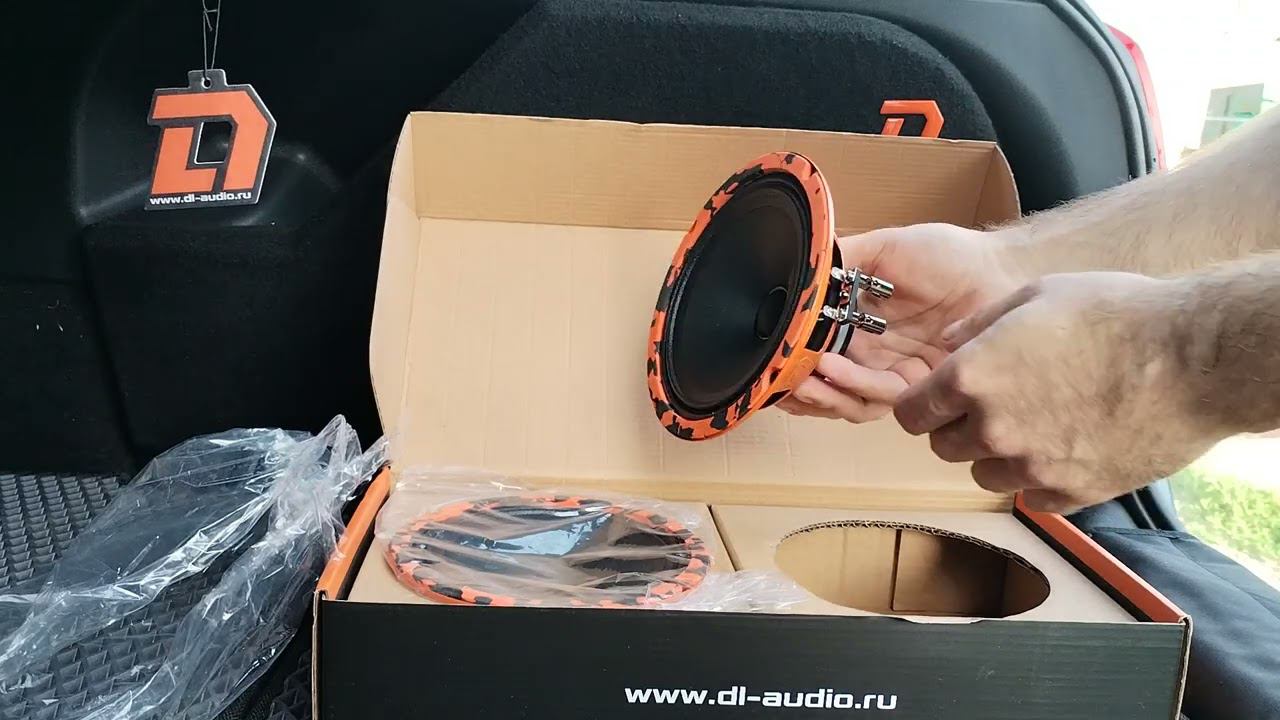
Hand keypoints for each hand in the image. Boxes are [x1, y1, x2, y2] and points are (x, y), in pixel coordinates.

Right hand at [778, 223, 1026, 421]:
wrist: (998, 270)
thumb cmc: (948, 256)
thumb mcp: (885, 248)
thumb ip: (842, 259)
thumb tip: (800, 264)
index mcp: (855, 325)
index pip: (812, 352)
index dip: (788, 361)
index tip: (766, 358)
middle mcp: (869, 355)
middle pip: (824, 385)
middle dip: (798, 387)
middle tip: (780, 375)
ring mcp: (893, 373)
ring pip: (847, 400)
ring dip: (820, 391)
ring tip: (802, 375)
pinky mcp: (919, 387)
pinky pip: (879, 398)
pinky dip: (850, 387)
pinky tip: (831, 367)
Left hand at [894, 272, 1218, 512]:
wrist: (1192, 359)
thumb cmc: (1115, 314)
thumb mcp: (1036, 295)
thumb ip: (978, 325)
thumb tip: (946, 344)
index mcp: (972, 378)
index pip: (911, 413)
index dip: (921, 404)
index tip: (936, 399)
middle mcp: (992, 429)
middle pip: (943, 447)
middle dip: (956, 426)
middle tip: (991, 405)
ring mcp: (1032, 467)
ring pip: (984, 476)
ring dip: (996, 455)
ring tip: (1033, 424)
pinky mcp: (1073, 494)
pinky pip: (1032, 498)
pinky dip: (1038, 480)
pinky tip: (1063, 449)